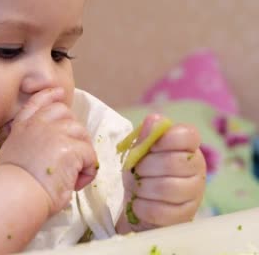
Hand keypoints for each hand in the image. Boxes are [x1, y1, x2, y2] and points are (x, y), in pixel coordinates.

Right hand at [0, 88, 97, 214]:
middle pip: (67, 114)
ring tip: (71, 175)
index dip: (51, 96)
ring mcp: (55, 133)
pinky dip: (87, 171)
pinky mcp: (70, 147)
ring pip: (82, 135)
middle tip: (68, 158)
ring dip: (82, 154)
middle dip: (73, 133)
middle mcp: (39, 125)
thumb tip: (41, 143)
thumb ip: (25, 139)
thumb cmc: (12, 182)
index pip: (39, 102)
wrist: (16, 194)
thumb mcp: (11, 151)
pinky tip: (75, 183)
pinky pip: (90, 155)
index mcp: (23, 126)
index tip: (60, 94)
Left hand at [122, 114, 205, 230]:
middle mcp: (198, 169)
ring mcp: (195, 194)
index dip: (165, 139)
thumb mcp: (139, 151)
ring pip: (166, 187)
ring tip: (139, 188)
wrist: (140, 204)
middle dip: (145, 167)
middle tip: (138, 171)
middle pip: (172, 162)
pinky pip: (160, 211)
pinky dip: (141, 207)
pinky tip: (140, 204)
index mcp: (188, 147)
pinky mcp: (185, 216)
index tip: (150, 147)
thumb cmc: (142, 172)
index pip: (188, 135)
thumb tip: (154, 120)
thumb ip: (146, 136)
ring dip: (142, 188)